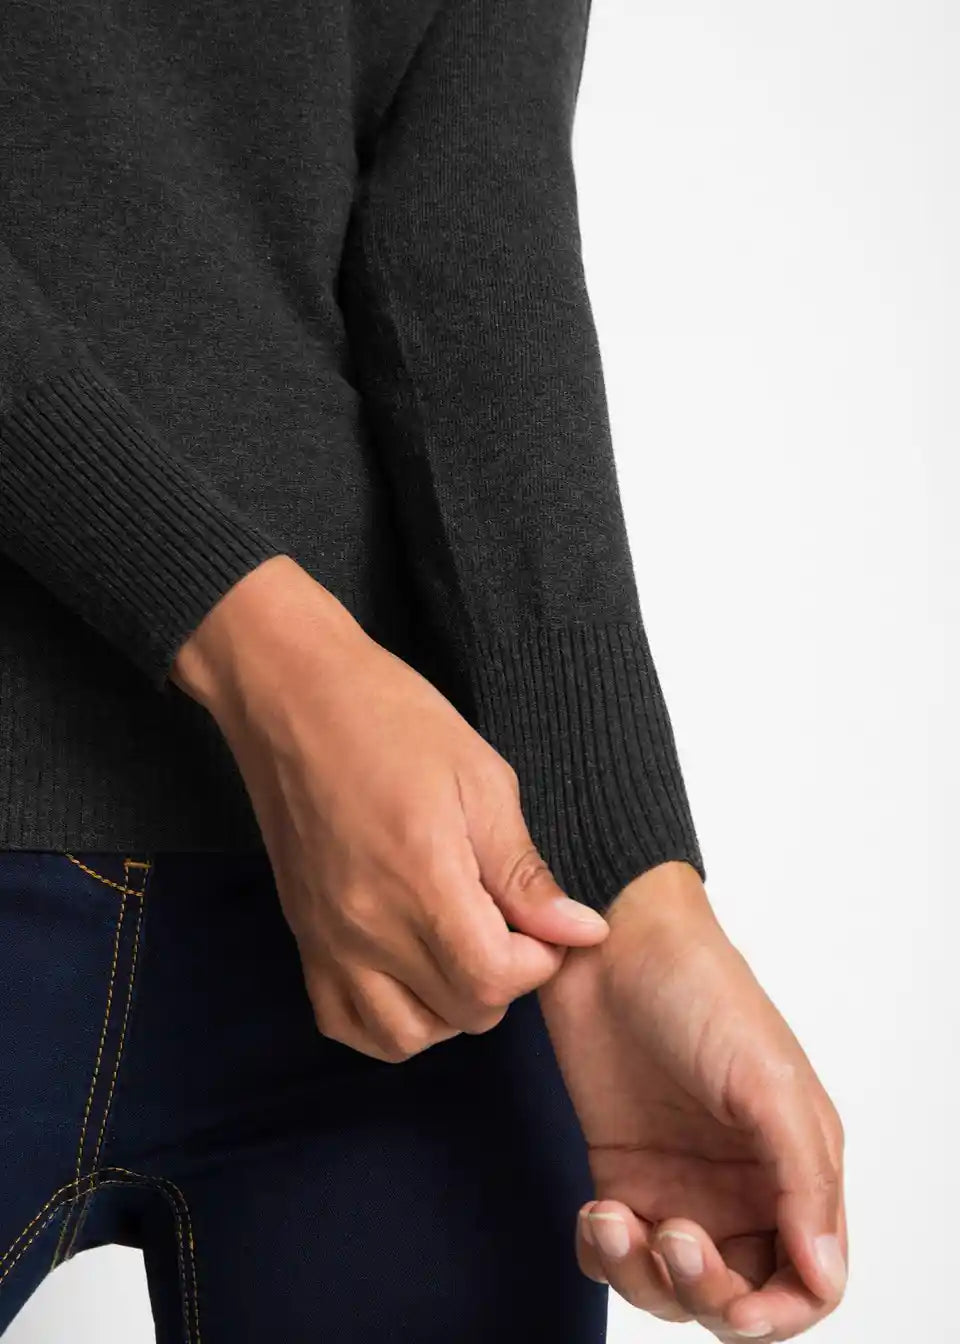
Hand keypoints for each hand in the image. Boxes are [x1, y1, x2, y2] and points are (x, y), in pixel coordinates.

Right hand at [172, 556, 608, 1060]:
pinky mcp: (304, 938)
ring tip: (462, 951)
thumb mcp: (480, 779)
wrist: (291, 697)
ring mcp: (328, 940)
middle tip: (507, 923)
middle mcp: (368, 927)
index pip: (492, 981)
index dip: (537, 962)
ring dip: (449, 1009)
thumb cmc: (391, 720)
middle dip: (503, 979)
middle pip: (459, 1014)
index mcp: (421, 880)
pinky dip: (387, 1019)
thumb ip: (525, 870)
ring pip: (403, 1037)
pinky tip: (412, 973)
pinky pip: (344, 1023)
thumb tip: (582, 931)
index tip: (543, 923)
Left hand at [538, 861, 845, 1340]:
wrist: (610, 941)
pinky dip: (601, 1254)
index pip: (807, 1281)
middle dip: (704, 1294)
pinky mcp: (622, 1171)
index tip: (737, 1306)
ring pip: (670, 1287)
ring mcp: (678, 1182)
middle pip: (736, 1296)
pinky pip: (615, 1253)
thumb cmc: (699, 990)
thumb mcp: (765, 1078)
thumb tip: (822, 1272)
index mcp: (792, 1165)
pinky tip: (594, 1210)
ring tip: (612, 1217)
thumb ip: (802, 1177)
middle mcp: (740, 1186)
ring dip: (641, 1276)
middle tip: (670, 1239)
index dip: (778, 1313)